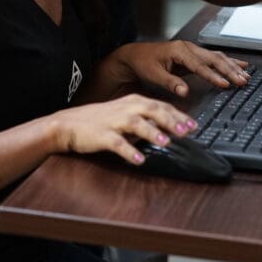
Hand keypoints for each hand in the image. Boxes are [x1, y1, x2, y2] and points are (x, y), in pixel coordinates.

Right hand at [51, 94, 197, 165]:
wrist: (68, 124)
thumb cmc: (98, 120)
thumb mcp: (125, 114)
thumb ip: (145, 119)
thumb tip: (169, 128)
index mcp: (133, 102)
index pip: (161, 106)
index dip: (178, 115)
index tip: (194, 125)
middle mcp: (126, 108)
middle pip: (152, 110)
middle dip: (171, 120)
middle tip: (187, 131)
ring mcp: (113, 121)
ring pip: (136, 123)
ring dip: (152, 132)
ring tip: (166, 141)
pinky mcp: (102, 135)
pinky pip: (117, 143)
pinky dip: (129, 151)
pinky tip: (140, 159)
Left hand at [107, 40, 249, 96]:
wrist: (136, 55)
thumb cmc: (144, 64)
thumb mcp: (153, 74)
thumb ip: (170, 82)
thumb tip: (184, 92)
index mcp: (179, 51)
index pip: (199, 65)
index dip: (213, 75)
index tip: (225, 84)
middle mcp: (188, 48)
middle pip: (213, 59)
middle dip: (229, 70)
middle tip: (242, 81)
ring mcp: (192, 50)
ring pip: (217, 57)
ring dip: (232, 66)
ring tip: (246, 76)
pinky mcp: (194, 55)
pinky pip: (215, 57)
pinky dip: (229, 62)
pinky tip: (241, 65)